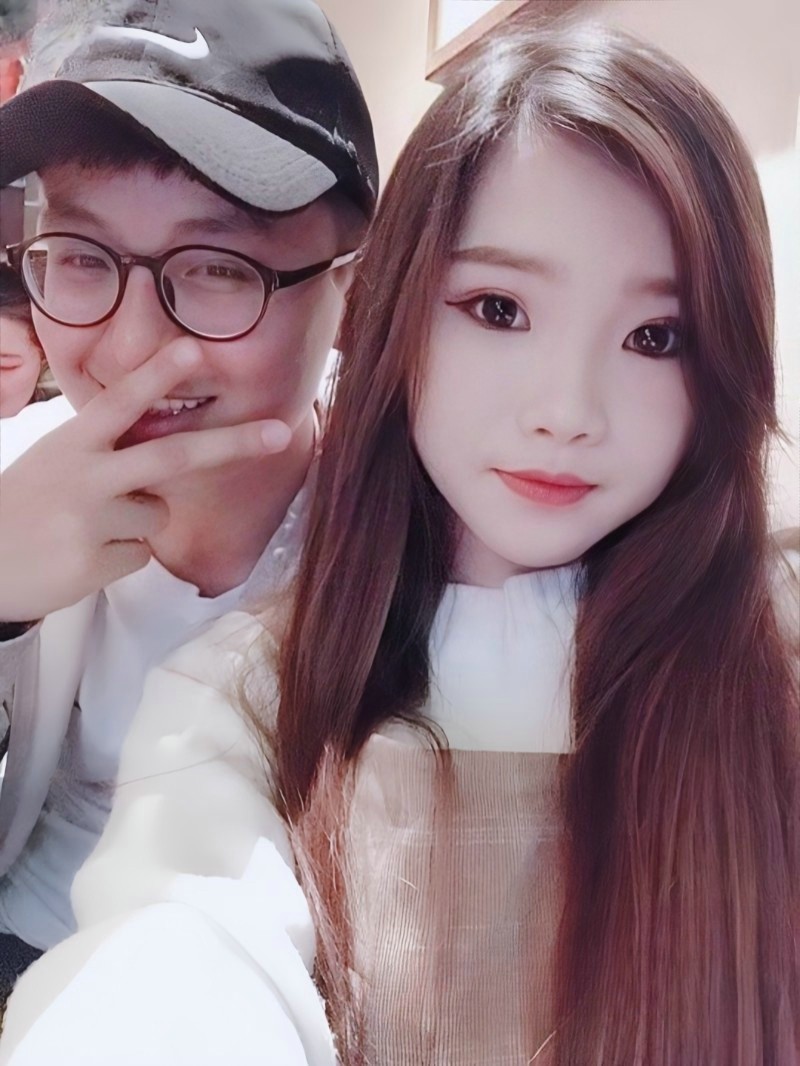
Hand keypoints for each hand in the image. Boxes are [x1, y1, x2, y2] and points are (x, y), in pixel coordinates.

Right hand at [0, 339, 290, 621]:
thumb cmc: (24, 506)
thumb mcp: (55, 462)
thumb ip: (105, 450)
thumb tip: (170, 451)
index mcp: (71, 443)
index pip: (120, 401)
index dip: (158, 374)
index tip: (195, 348)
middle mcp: (84, 476)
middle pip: (172, 457)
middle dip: (232, 443)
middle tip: (280, 433)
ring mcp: (91, 522)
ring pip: (158, 515)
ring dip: (139, 521)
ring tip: (88, 526)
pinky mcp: (95, 564)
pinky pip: (141, 555)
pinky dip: (121, 555)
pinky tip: (82, 554)